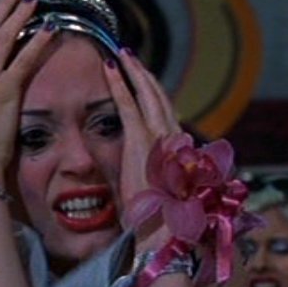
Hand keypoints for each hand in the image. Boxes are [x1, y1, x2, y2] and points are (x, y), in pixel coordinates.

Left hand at [102, 48, 182, 247]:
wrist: (162, 233)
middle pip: (159, 96)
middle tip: (130, 55)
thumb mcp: (159, 192)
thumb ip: (155, 173)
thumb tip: (149, 171)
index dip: (153, 92)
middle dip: (144, 73)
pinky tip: (109, 67)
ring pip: (147, 93)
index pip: (165, 112)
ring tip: (121, 54)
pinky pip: (128, 103)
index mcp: (178, 150)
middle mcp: (173, 138)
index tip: (142, 78)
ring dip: (133, 70)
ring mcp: (159, 137)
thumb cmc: (159, 221)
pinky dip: (119, 83)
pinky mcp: (141, 141)